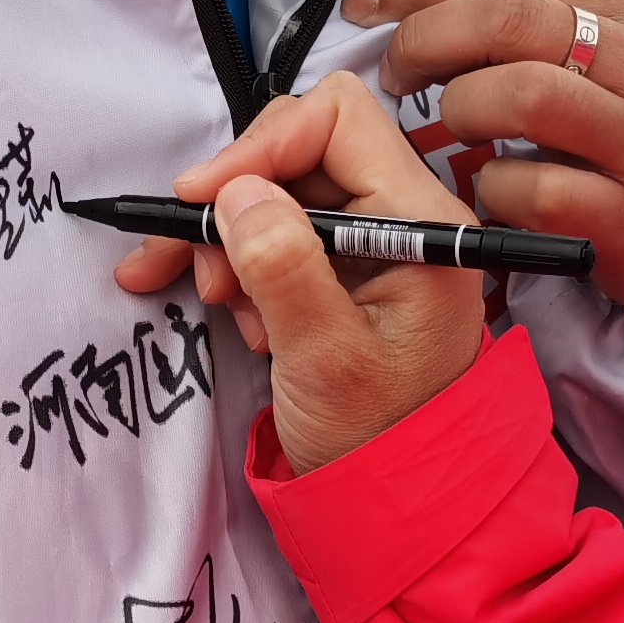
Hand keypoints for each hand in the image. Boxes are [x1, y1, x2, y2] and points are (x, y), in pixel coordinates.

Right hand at [114, 74, 486, 470]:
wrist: (395, 503)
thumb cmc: (376, 439)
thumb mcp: (324, 358)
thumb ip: (283, 267)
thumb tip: (235, 192)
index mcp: (422, 224)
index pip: (337, 119)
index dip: (261, 146)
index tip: (201, 200)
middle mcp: (403, 216)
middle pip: (299, 148)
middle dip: (237, 199)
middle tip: (206, 270)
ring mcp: (373, 239)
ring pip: (277, 189)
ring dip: (232, 239)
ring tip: (228, 307)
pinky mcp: (342, 265)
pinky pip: (276, 230)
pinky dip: (239, 261)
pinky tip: (235, 312)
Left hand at [341, 0, 623, 310]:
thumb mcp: (614, 55)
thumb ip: (535, 21)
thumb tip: (409, 3)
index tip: (364, 3)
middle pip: (509, 21)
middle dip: (426, 40)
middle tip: (396, 73)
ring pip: (519, 95)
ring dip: (460, 110)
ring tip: (454, 128)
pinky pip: (531, 188)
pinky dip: (494, 187)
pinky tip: (500, 190)